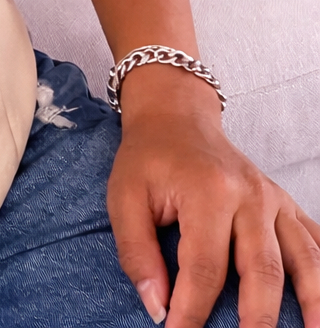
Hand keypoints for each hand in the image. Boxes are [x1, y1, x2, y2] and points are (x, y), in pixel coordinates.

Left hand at [106, 65, 319, 327]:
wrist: (174, 117)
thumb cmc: (147, 159)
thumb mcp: (124, 197)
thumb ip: (136, 252)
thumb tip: (156, 305)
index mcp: (207, 191)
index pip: (203, 267)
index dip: (192, 309)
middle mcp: (250, 195)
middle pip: (262, 270)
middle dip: (256, 319)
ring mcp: (273, 198)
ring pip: (303, 260)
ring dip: (311, 303)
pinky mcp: (285, 202)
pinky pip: (314, 239)